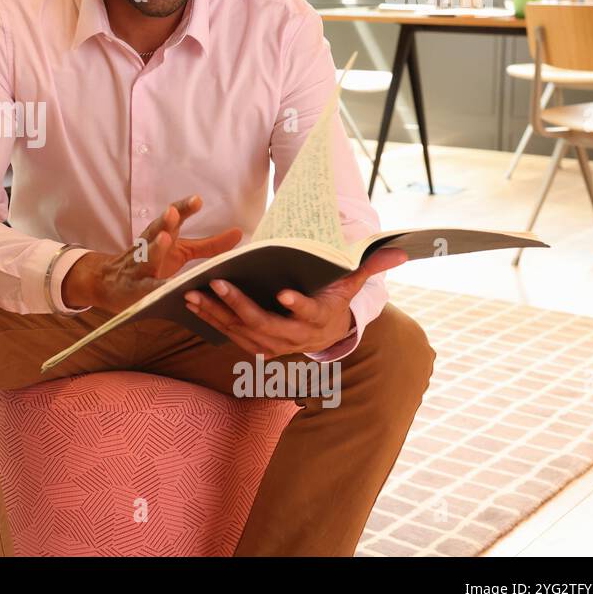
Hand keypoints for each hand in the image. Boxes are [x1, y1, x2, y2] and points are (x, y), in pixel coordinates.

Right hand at [61, 195, 242, 311]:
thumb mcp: (182, 251)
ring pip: (146, 254)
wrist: (110, 282)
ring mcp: (139, 265)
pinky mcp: (134, 287)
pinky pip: (145, 286)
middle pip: (156, 230)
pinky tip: (164, 286)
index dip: (184, 208)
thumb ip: (210, 245)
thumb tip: (239, 233)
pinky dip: (154, 286)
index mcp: (163, 234)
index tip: (197, 200)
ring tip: (165, 239)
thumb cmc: (153, 263)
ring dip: (154, 246)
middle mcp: (148, 245)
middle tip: (173, 212)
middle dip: (164, 221)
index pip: (173, 217)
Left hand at [183, 248, 408, 357]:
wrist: (324, 336)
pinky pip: (228, 333)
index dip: (296, 306)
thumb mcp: (352, 284)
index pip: (307, 314)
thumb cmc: (334, 301)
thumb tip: (401, 249)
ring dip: (215, 313)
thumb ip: (370, 265)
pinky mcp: (252, 344)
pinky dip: (209, 319)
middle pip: (264, 324)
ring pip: (239, 331)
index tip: (282, 294)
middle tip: (220, 283)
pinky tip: (191, 303)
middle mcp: (292, 338)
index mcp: (316, 320)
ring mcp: (270, 344)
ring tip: (193, 293)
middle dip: (240, 305)